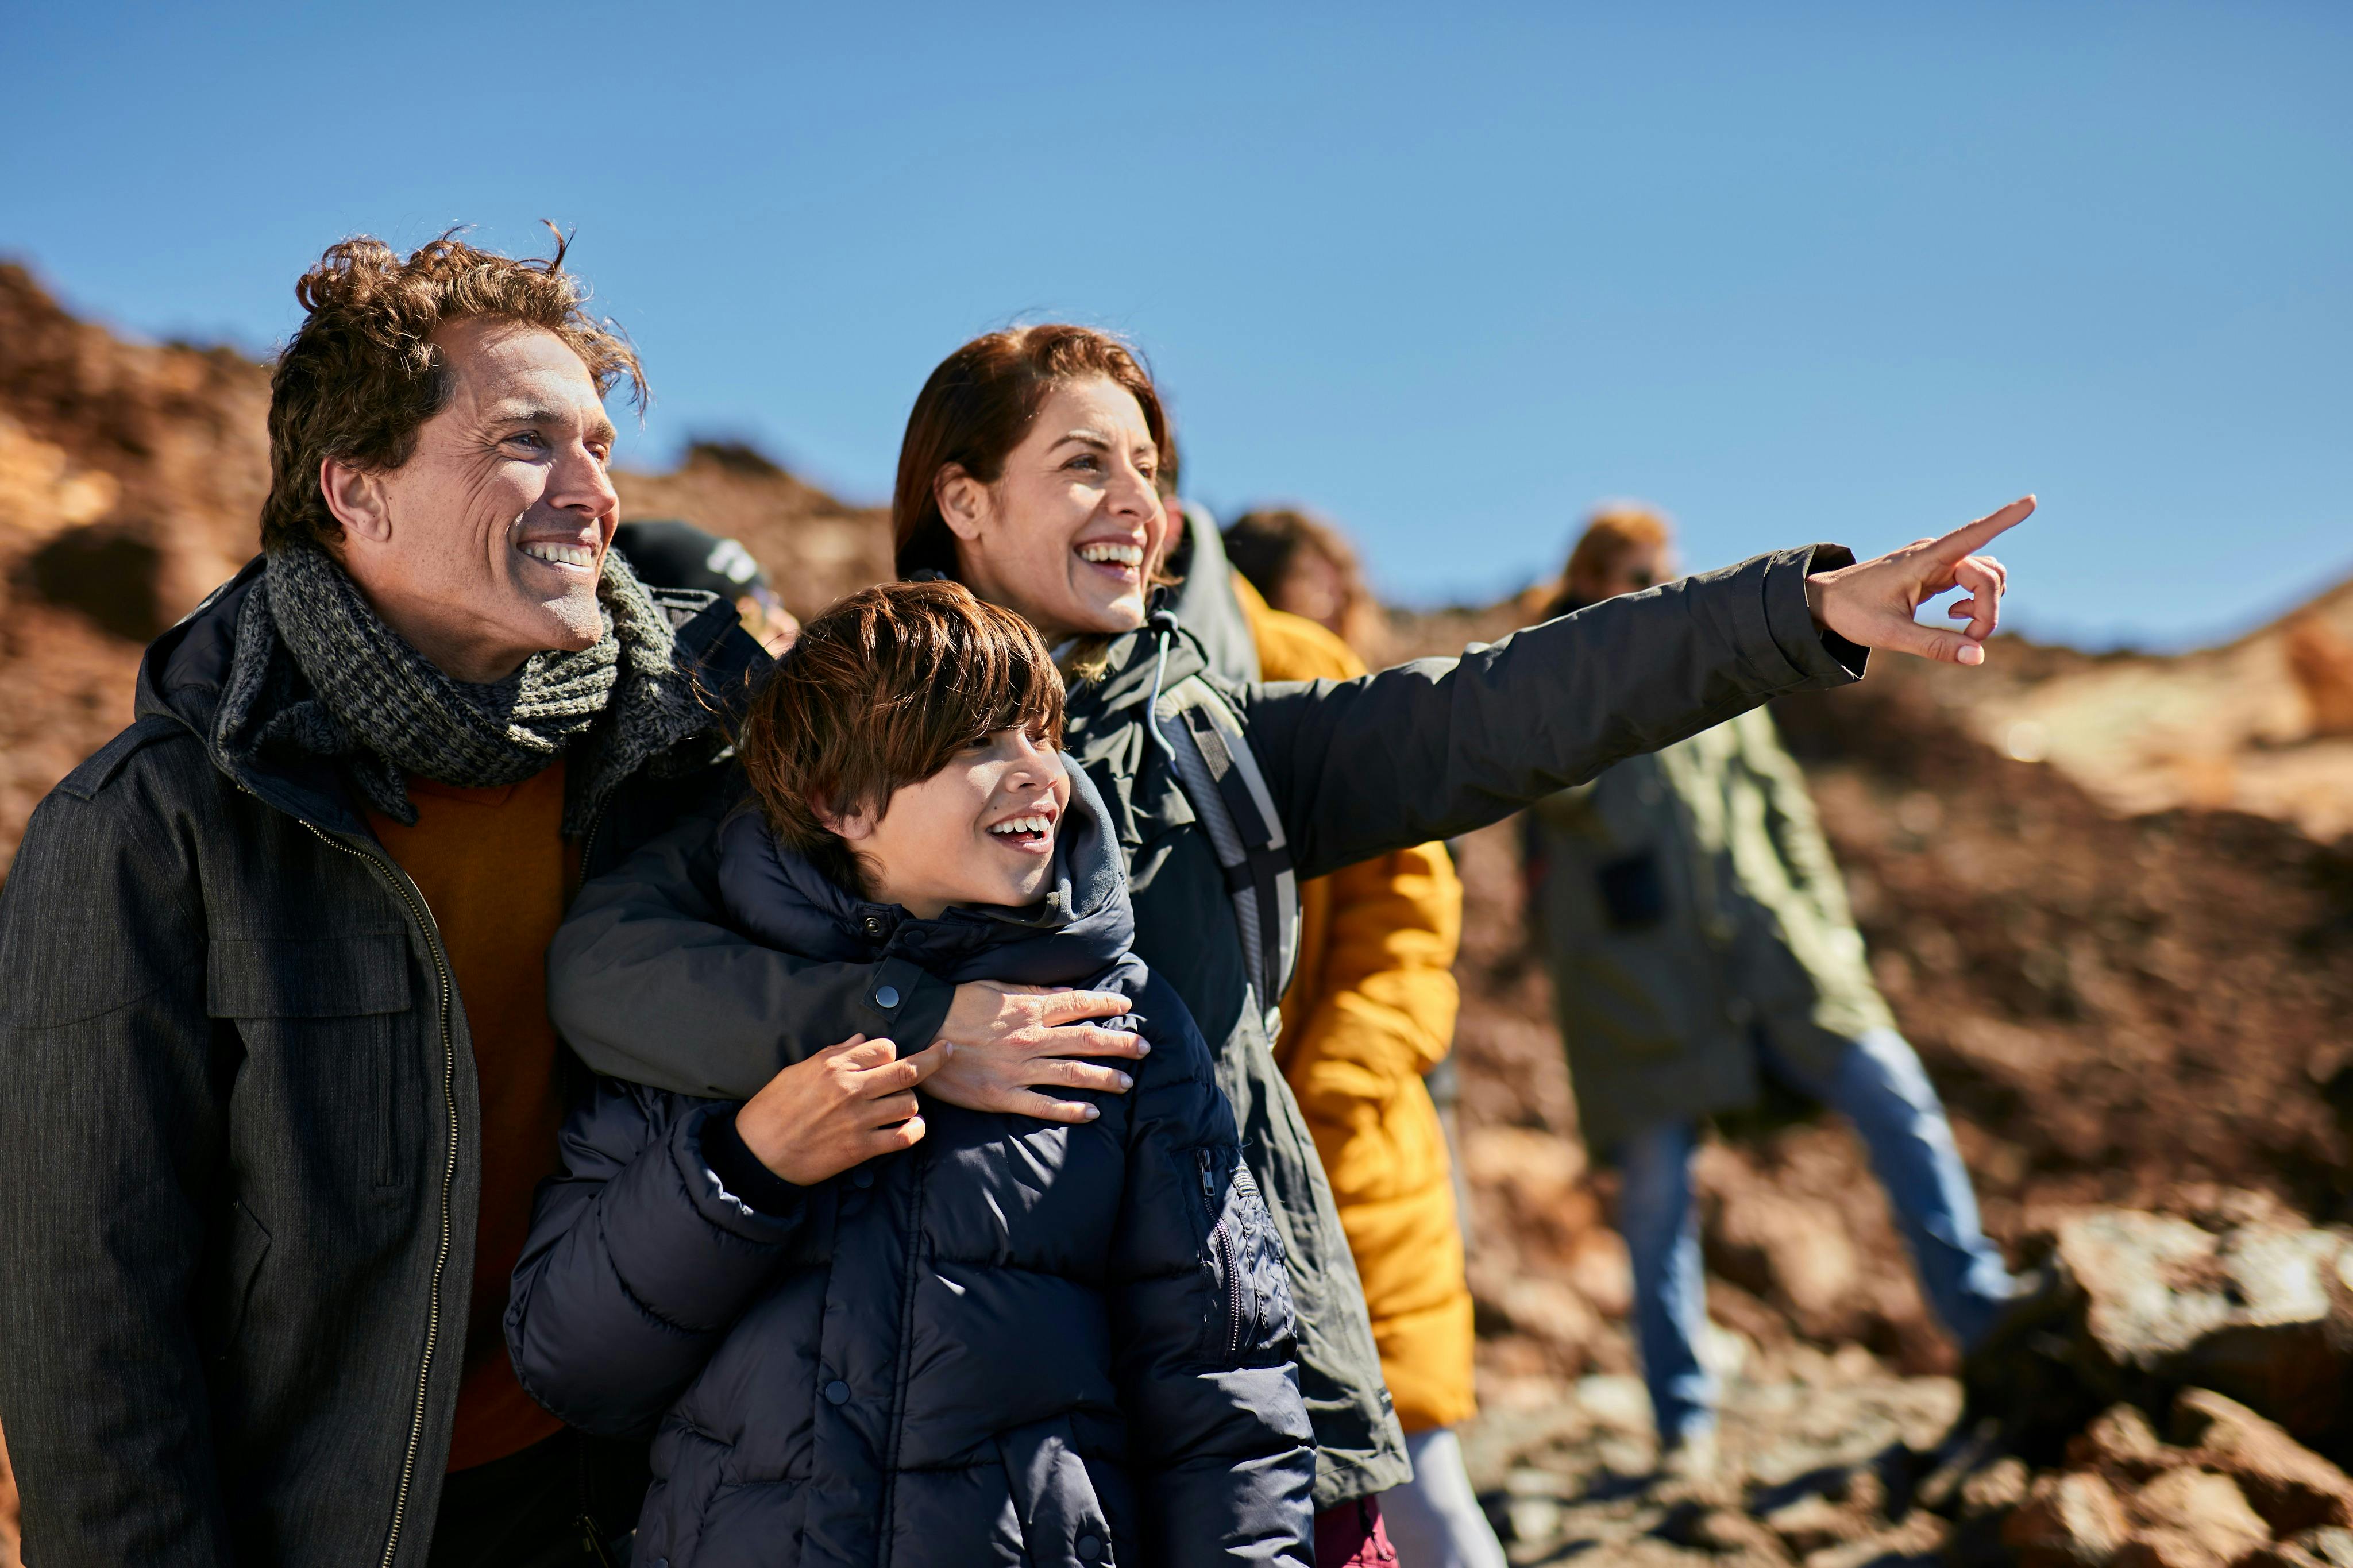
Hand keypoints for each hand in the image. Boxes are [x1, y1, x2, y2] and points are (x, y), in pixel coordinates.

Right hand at [735, 1033, 951, 1185]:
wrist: (757, 1154)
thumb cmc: (772, 1109)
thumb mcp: (797, 1071)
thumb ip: (833, 1054)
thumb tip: (861, 1040)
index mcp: (834, 1066)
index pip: (884, 1047)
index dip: (892, 1051)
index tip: (893, 1056)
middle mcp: (851, 1089)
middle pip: (907, 1069)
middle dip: (934, 1058)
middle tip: (947, 1051)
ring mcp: (859, 1119)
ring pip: (909, 1102)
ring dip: (912, 1102)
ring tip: (903, 1105)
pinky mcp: (860, 1148)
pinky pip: (903, 1137)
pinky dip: (914, 1131)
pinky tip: (912, 1128)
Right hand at [929, 981, 1145, 1123]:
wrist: (919, 1031)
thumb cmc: (957, 1005)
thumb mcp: (997, 988)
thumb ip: (1033, 992)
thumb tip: (1066, 994)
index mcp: (1028, 1009)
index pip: (1078, 1004)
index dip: (1106, 1003)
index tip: (1127, 1005)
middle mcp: (1030, 1039)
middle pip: (1085, 1039)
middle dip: (1119, 1044)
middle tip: (1144, 1048)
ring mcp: (1017, 1069)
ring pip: (1071, 1074)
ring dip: (1104, 1078)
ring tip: (1127, 1083)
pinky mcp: (1002, 1095)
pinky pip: (1043, 1105)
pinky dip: (1069, 1110)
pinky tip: (1091, 1113)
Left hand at [1804, 496, 2032, 665]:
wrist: (1825, 601)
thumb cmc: (1853, 613)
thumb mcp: (1891, 635)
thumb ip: (1935, 646)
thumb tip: (1978, 656)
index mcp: (1923, 560)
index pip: (1971, 535)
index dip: (2003, 519)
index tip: (2032, 500)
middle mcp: (1935, 555)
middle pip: (1989, 573)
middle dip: (1990, 607)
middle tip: (1969, 636)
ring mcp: (1937, 563)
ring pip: (1986, 577)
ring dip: (1985, 605)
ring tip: (1958, 625)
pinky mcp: (1937, 573)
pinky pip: (1973, 582)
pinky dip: (1974, 603)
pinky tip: (1953, 616)